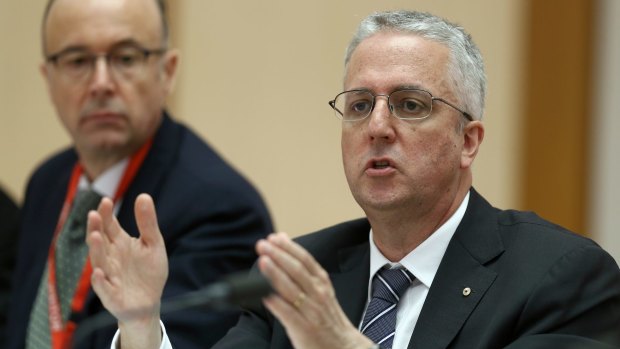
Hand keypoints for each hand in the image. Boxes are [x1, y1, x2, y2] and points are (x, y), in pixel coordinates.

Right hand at [86, 193, 167, 347]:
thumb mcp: (153, 243)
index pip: (109, 226)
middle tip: (94, 214)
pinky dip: (100, 281)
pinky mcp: (111, 295)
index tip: (106, 200)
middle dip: (96, 228)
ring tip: (94, 236)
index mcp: (119, 243)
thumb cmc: (149, 271)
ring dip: (96, 250)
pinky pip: (104, 288)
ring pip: (99, 262)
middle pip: (100, 241)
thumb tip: (144, 195)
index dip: (106, 214)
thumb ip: (147, 223)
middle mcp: (110, 257)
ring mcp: (109, 276)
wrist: (150, 302)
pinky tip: (98, 272)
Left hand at [257, 233, 373, 348]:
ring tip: (263, 261)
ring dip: (275, 274)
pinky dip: (276, 302)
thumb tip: (282, 239)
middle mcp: (318, 294)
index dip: (289, 247)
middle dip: (279, 255)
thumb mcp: (320, 289)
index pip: (305, 260)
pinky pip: (287, 313)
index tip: (274, 238)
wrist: (344, 346)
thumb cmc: (327, 316)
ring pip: (292, 289)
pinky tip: (263, 294)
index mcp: (322, 282)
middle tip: (262, 245)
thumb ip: (302, 267)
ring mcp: (311, 311)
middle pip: (297, 270)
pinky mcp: (304, 328)